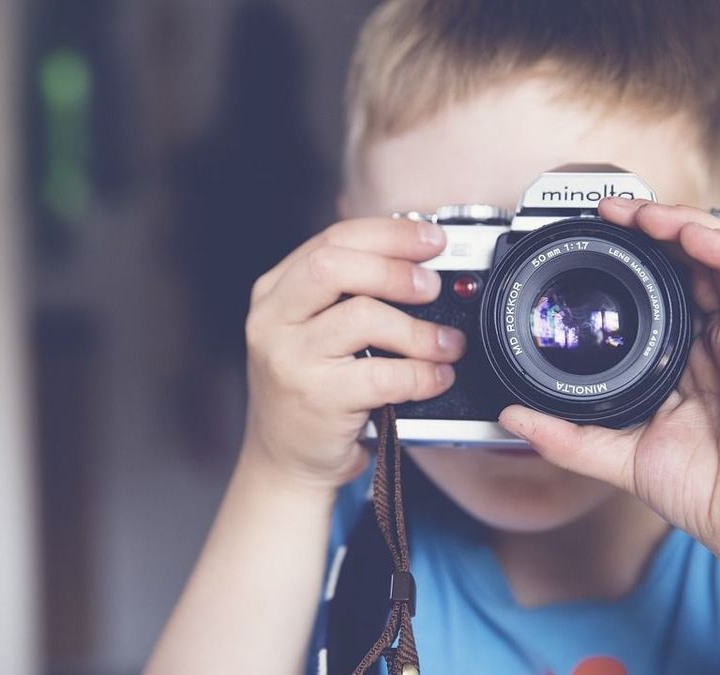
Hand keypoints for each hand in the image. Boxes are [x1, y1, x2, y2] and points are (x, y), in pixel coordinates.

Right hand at [242, 217, 466, 492]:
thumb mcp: (311, 331)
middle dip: (396, 269)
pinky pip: (382, 374)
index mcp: (274, 292)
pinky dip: (421, 374)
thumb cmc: (308, 392)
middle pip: (335, 266)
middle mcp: (273, 321)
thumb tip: (417, 262)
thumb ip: (346, 294)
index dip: (388, 234)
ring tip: (445, 343)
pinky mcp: (316, 398)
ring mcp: (290, 360)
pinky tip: (435, 377)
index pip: (332, 240)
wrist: (283, 461)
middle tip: (432, 286)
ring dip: (418, 329)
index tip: (430, 239)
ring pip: (363, 317)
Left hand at [498, 198, 719, 563]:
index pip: (665, 285)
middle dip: (651, 225)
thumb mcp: (617, 456)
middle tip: (608, 211)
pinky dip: (715, 246)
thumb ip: (565, 435)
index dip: (634, 254)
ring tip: (636, 212)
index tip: (593, 236)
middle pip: (691, 259)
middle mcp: (718, 338)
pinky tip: (682, 233)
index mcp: (688, 356)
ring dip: (679, 223)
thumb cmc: (706, 492)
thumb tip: (512, 416)